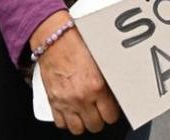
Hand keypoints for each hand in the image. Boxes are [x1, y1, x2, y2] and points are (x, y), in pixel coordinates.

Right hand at [33, 11, 119, 133]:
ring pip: (78, 129)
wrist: (54, 40)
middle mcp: (81, 97)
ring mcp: (66, 102)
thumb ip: (107, 79)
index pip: (111, 115)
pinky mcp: (53, 102)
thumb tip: (116, 90)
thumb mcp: (99, 60)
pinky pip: (61, 123)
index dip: (112, 113)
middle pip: (95, 125)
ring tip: (85, 113)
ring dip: (83, 122)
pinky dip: (67, 120)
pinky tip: (71, 112)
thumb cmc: (75, 44)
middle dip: (99, 119)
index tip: (111, 109)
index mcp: (96, 86)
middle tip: (99, 110)